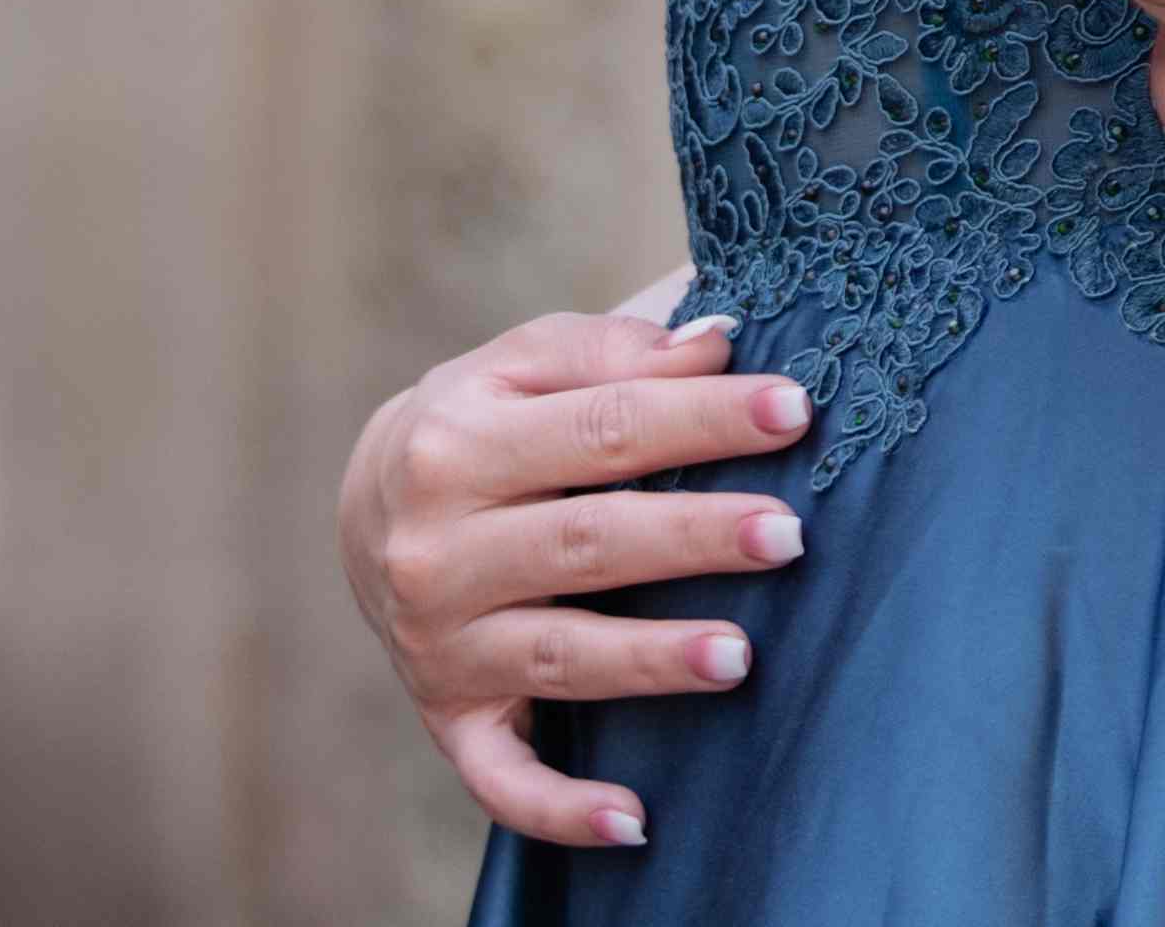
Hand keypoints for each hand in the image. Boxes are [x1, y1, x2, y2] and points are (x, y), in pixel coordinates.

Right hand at [332, 302, 814, 854]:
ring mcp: (438, 644)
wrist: (368, 509)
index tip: (796, 411)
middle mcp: (437, 550)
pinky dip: (562, 810)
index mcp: (456, 444)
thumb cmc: (479, 422)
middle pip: (585, 542)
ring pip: (557, 657)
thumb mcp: (520, 363)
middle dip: (692, 537)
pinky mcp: (448, 719)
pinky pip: (501, 779)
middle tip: (788, 534)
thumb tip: (719, 343)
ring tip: (739, 656)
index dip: (702, 419)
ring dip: (648, 661)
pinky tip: (635, 821)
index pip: (602, 428)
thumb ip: (612, 351)